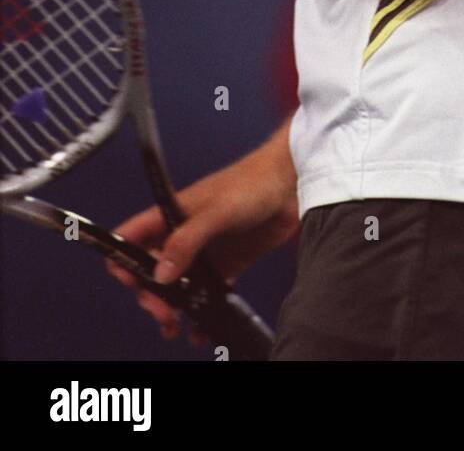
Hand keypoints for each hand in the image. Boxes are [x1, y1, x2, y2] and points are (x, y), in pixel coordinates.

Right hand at [105, 150, 299, 344]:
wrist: (290, 184)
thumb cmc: (251, 184)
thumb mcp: (216, 212)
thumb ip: (186, 241)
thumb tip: (160, 274)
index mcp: (170, 214)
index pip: (131, 238)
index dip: (122, 260)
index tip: (132, 283)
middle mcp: (181, 234)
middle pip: (149, 270)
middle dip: (150, 295)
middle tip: (165, 314)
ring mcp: (202, 251)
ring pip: (175, 286)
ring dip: (171, 309)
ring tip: (176, 328)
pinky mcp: (225, 264)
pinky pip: (204, 293)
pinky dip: (199, 312)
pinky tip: (201, 329)